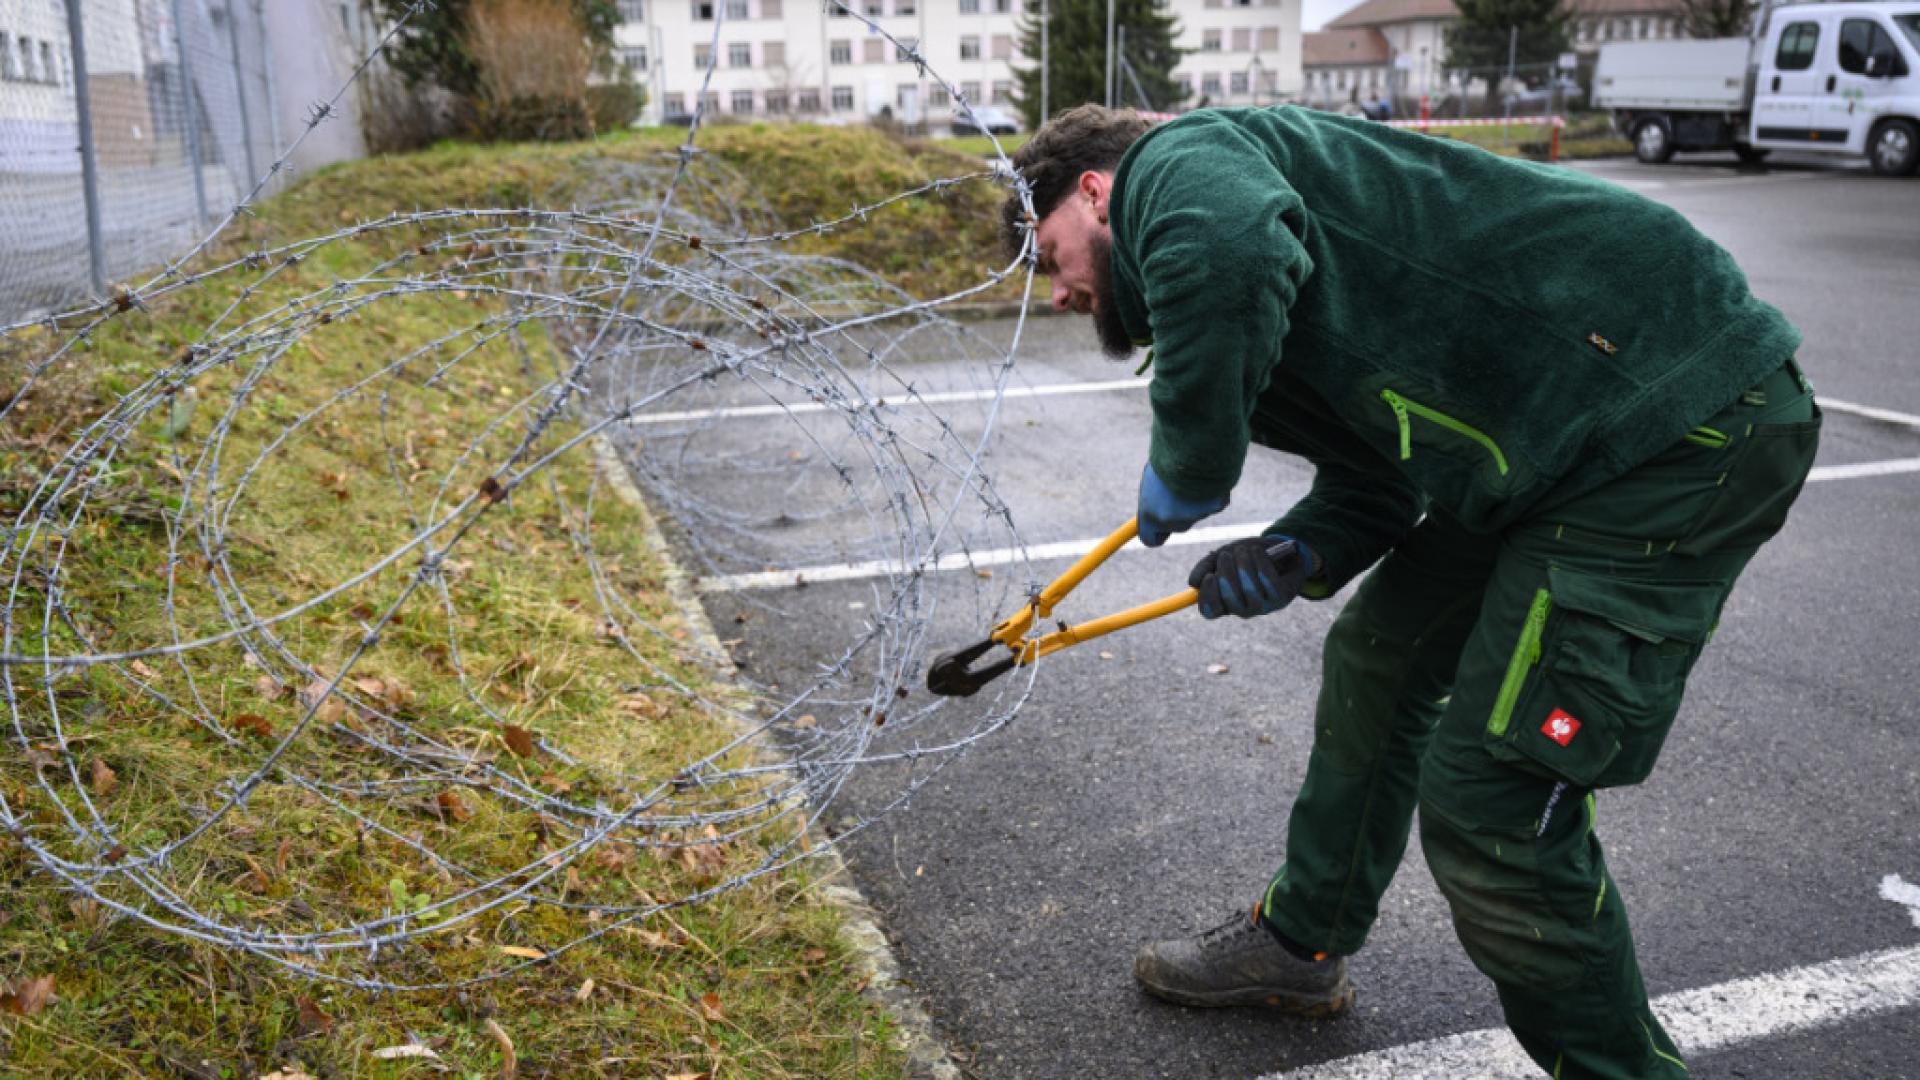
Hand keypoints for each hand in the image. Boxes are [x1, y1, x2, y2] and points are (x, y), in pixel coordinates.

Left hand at [1136, 463, 1227, 547]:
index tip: (1157, 524)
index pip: (1150, 538)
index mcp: (1149, 514)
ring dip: (1193, 498)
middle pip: (1175, 525)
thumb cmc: (1167, 457)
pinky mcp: (1215, 506)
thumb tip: (1156, 505)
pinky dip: (1211, 491)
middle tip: (1176, 490)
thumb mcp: (1153, 476)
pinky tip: (1206, 474)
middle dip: (1177, 511)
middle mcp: (1171, 521)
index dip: (1155, 532)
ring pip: (1195, 512)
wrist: (1191, 445)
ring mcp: (1194, 516)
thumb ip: (1154, 495)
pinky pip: (1212, 501)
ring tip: (1190, 474)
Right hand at [1188, 536, 1314, 619]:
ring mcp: (1262, 607)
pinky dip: (1261, 563)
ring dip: (1244, 564)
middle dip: (1227, 573)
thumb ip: (1205, 567)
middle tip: (1226, 554)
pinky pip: (1268, 582)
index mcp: (1224, 603)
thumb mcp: (1222, 557)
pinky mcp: (1280, 599)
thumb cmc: (1247, 557)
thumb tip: (1193, 583)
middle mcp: (1242, 610)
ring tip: (1244, 549)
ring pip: (1249, 589)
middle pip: (1229, 599)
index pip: (1209, 611)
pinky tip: (1258, 552)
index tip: (1210, 576)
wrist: (1281, 553)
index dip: (1208, 595)